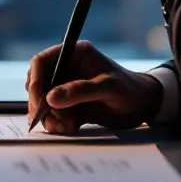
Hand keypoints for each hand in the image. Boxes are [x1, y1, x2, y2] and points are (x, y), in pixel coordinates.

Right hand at [25, 40, 163, 133]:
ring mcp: (68, 87)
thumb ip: (80, 91)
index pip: (41, 62)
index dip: (35, 80)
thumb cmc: (130, 90)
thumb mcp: (108, 88)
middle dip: (41, 103)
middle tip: (52, 120)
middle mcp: (68, 68)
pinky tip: (71, 127)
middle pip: (38, 83)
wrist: (145, 107)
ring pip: (44, 101)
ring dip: (49, 116)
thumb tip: (51, 98)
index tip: (39, 101)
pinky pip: (54, 114)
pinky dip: (57, 123)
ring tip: (66, 126)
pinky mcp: (71, 104)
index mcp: (75, 54)